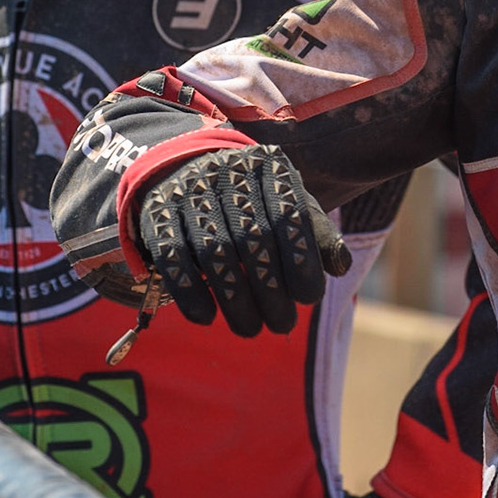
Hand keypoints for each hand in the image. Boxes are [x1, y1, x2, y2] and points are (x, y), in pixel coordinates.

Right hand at [136, 144, 351, 336]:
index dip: (302, 261)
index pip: (290, 217)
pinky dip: (191, 293)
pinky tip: (208, 317)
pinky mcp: (158, 215)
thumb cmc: (253, 198)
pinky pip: (173, 259)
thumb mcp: (289, 204)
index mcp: (268, 167)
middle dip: (271, 291)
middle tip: (283, 325)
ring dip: (235, 301)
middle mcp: (228, 174)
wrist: (186, 168)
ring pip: (215, 254)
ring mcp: (189, 192)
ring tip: (251, 329)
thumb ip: (316, 233)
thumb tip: (340, 267)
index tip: (310, 298)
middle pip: (252, 241)